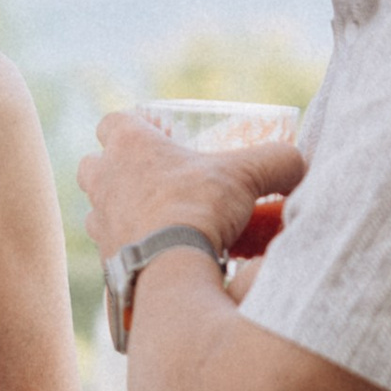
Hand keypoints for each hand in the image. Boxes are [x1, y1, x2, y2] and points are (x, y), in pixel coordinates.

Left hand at [78, 113, 306, 264]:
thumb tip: (297, 164)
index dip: (133, 127)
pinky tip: (156, 256)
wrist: (170, 269)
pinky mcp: (103, 260)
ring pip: (98, 208)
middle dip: (116, 169)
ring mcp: (99, 222)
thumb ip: (278, 161)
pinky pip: (110, 249)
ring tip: (155, 219)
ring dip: (121, 210)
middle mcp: (104, 180)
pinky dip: (130, 249)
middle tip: (152, 179)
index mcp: (128, 145)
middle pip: (94, 164)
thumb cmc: (200, 208)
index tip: (157, 138)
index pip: (112, 122)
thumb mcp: (248, 175)